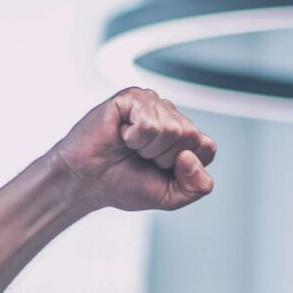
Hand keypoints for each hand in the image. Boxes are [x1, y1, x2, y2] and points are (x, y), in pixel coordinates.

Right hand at [46, 89, 216, 214]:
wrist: (86, 182)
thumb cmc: (124, 183)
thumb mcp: (171, 195)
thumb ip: (197, 185)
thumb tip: (191, 158)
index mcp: (183, 136)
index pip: (206, 147)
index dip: (184, 167)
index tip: (160, 170)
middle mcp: (170, 115)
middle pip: (190, 136)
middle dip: (164, 158)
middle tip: (141, 158)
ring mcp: (152, 103)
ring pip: (172, 129)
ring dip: (147, 149)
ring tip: (130, 147)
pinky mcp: (132, 97)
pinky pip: (150, 123)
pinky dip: (134, 138)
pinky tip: (122, 135)